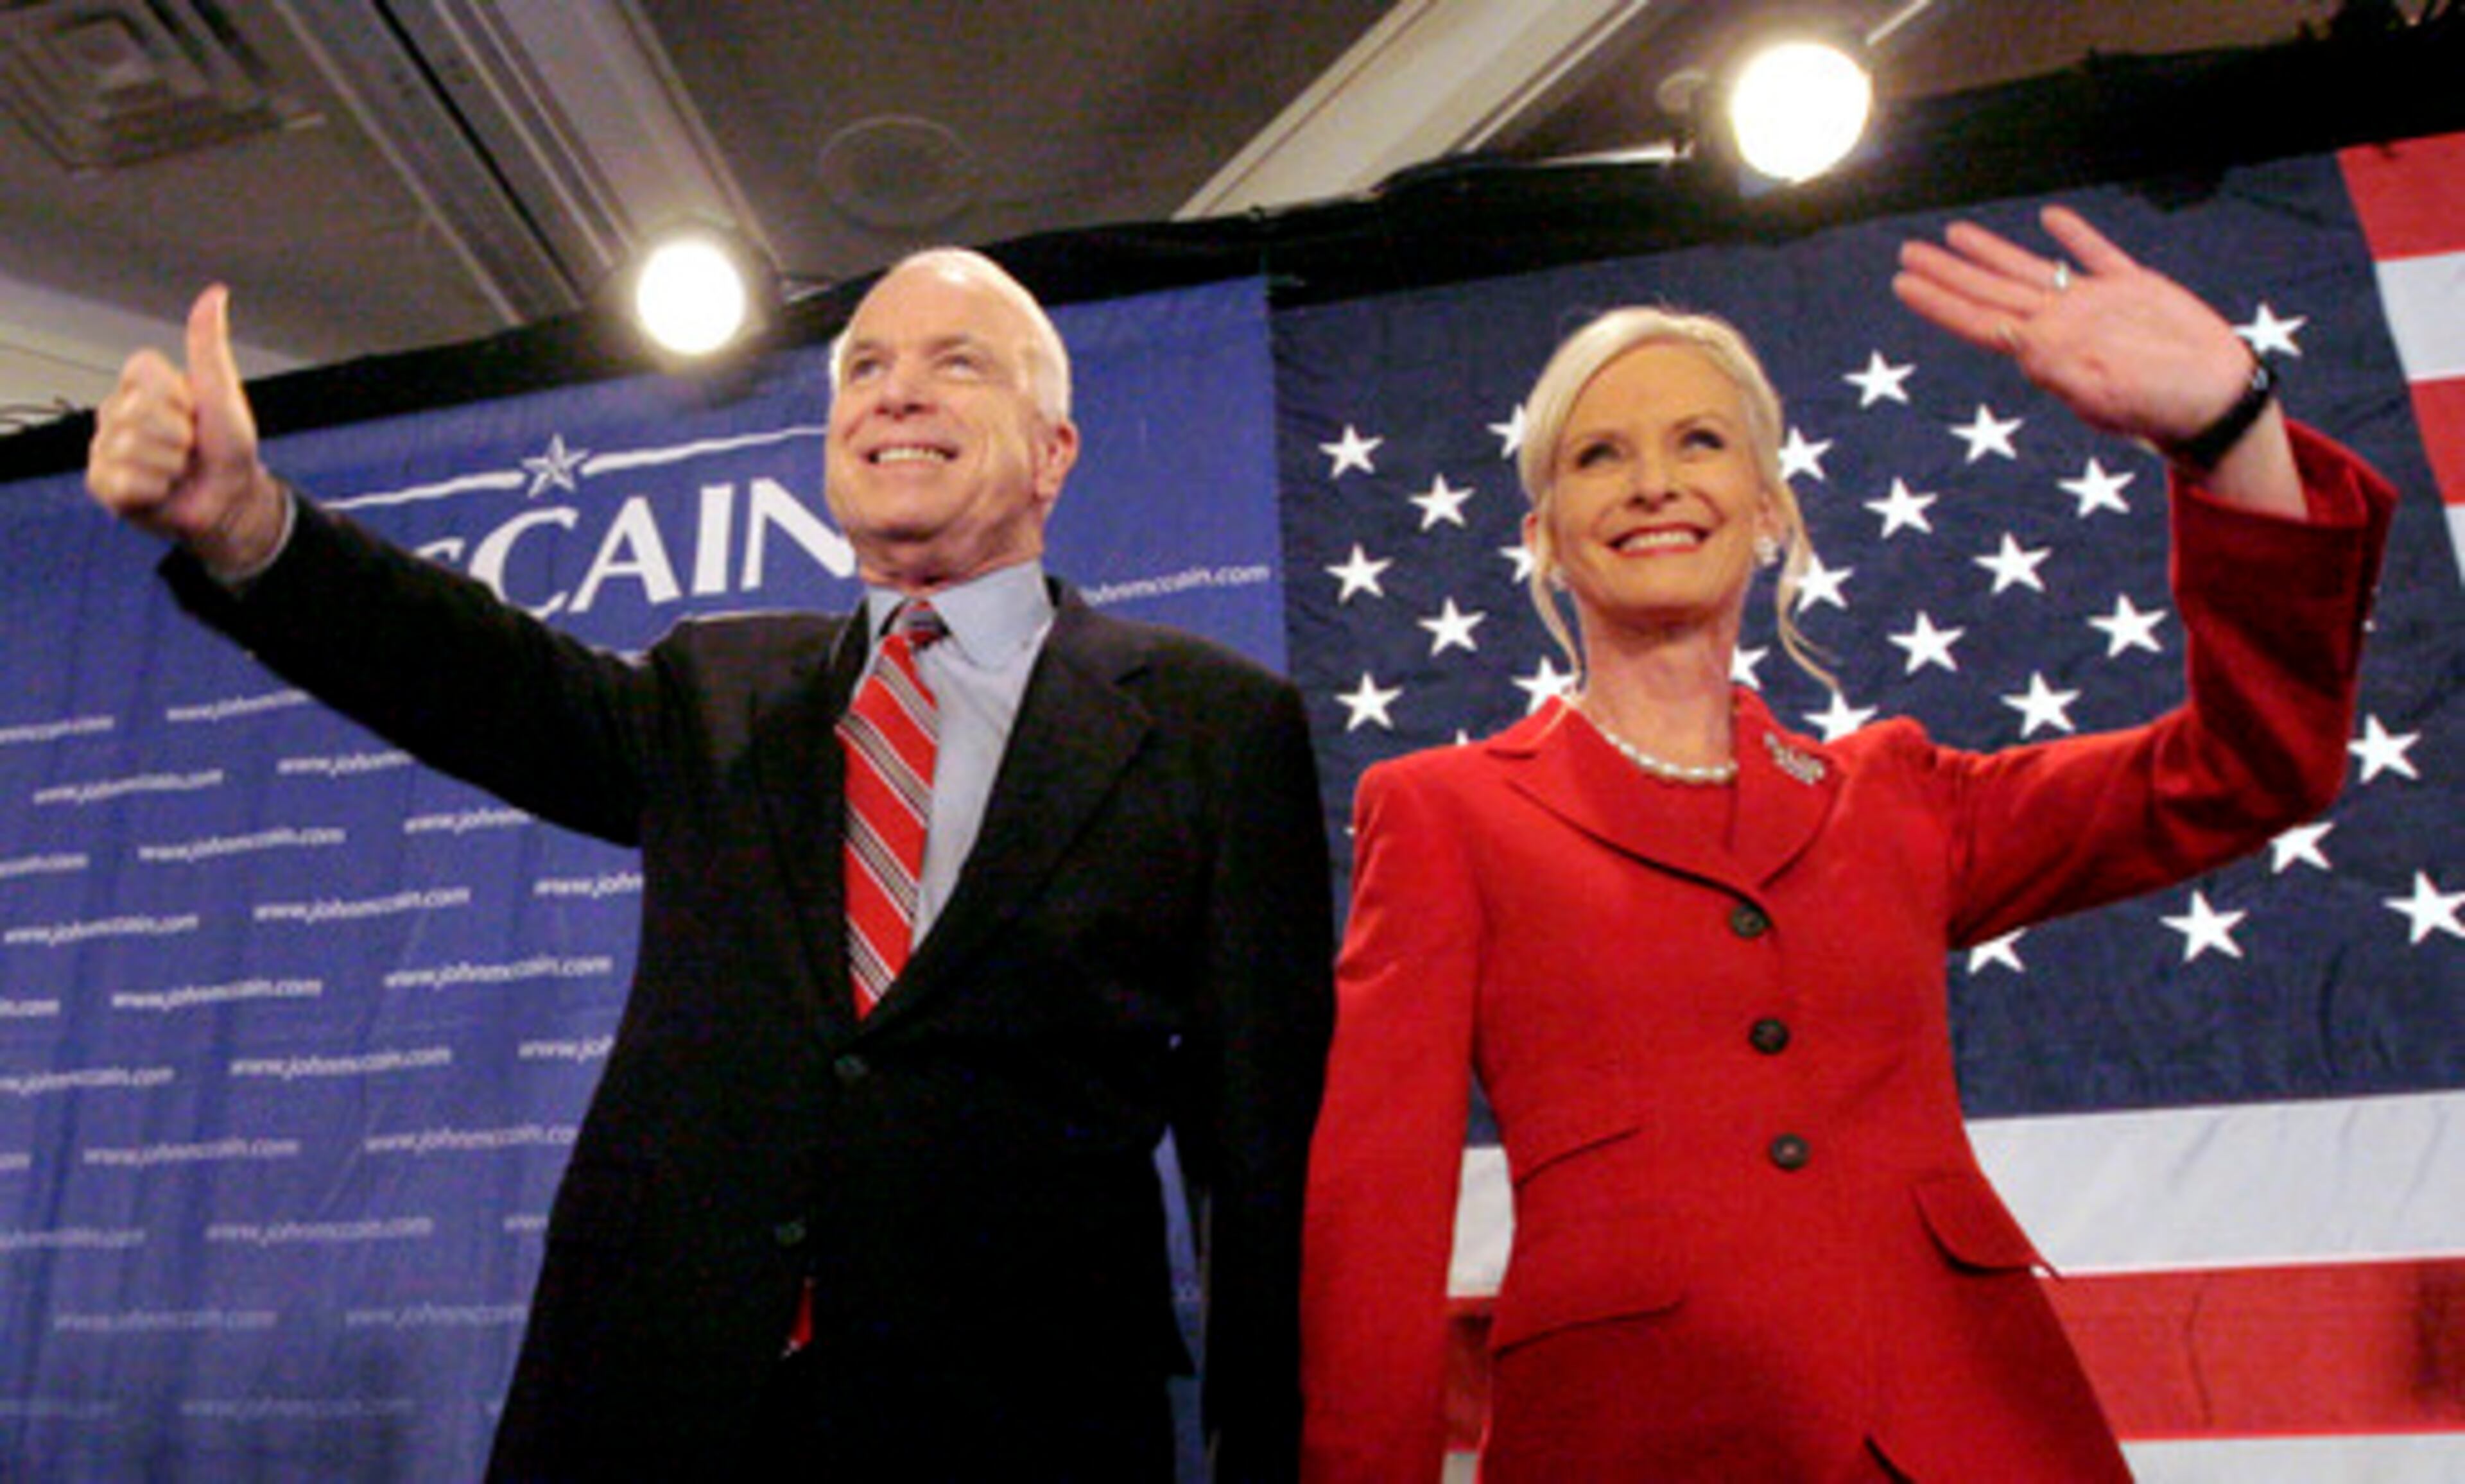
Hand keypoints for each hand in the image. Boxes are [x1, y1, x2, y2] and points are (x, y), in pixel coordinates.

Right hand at [86, 286, 287, 573]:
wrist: (230, 499)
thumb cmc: (227, 445)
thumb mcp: (222, 392)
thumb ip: (209, 344)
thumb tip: (216, 292)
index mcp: (138, 385)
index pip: (143, 371)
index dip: (180, 396)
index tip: (194, 410)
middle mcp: (114, 412)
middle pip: (141, 413)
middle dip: (180, 435)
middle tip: (190, 447)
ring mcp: (104, 448)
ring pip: (133, 449)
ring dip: (171, 465)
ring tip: (178, 470)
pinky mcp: (102, 484)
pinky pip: (125, 482)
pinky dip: (156, 490)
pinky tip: (161, 490)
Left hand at [1892, 205, 2300, 516]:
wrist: (2216, 400)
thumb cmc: (2162, 408)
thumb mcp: (2107, 395)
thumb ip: (2063, 372)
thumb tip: (2021, 348)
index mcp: (2048, 350)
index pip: (1979, 321)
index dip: (1938, 302)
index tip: (1902, 283)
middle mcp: (2062, 324)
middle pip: (1991, 291)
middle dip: (1948, 272)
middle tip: (1906, 252)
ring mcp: (2096, 305)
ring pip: (2030, 270)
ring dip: (1991, 252)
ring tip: (1953, 234)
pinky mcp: (2135, 289)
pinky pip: (2095, 254)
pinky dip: (2073, 235)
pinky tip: (2049, 219)